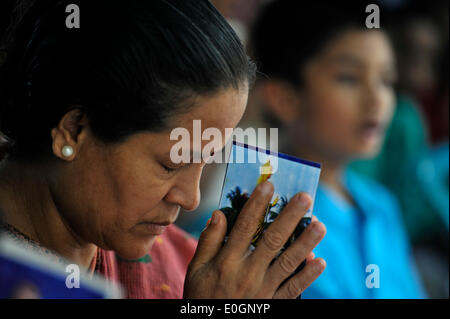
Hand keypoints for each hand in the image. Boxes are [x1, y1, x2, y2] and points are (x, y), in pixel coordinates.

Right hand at [184, 181, 325, 297]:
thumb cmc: (202, 297)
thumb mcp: (196, 270)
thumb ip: (208, 242)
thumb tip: (218, 214)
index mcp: (227, 261)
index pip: (244, 227)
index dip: (256, 205)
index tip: (269, 185)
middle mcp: (248, 273)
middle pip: (272, 240)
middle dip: (290, 217)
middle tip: (306, 198)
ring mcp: (263, 289)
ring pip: (289, 262)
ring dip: (306, 242)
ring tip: (320, 225)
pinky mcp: (273, 304)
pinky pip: (294, 289)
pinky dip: (308, 276)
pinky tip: (320, 261)